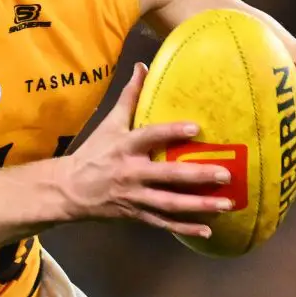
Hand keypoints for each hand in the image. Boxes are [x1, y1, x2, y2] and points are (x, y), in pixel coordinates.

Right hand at [55, 64, 236, 239]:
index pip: (150, 137)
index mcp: (125, 147)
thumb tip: (142, 66)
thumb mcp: (109, 123)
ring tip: (226, 204)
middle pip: (167, 176)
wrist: (68, 190)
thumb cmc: (94, 153)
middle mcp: (131, 172)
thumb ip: (129, 97)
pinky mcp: (136, 214)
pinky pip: (164, 223)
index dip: (172, 132)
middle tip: (225, 174)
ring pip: (170, 203)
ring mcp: (135, 196)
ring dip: (199, 205)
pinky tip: (208, 230)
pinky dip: (185, 228)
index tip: (196, 128)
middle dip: (197, 176)